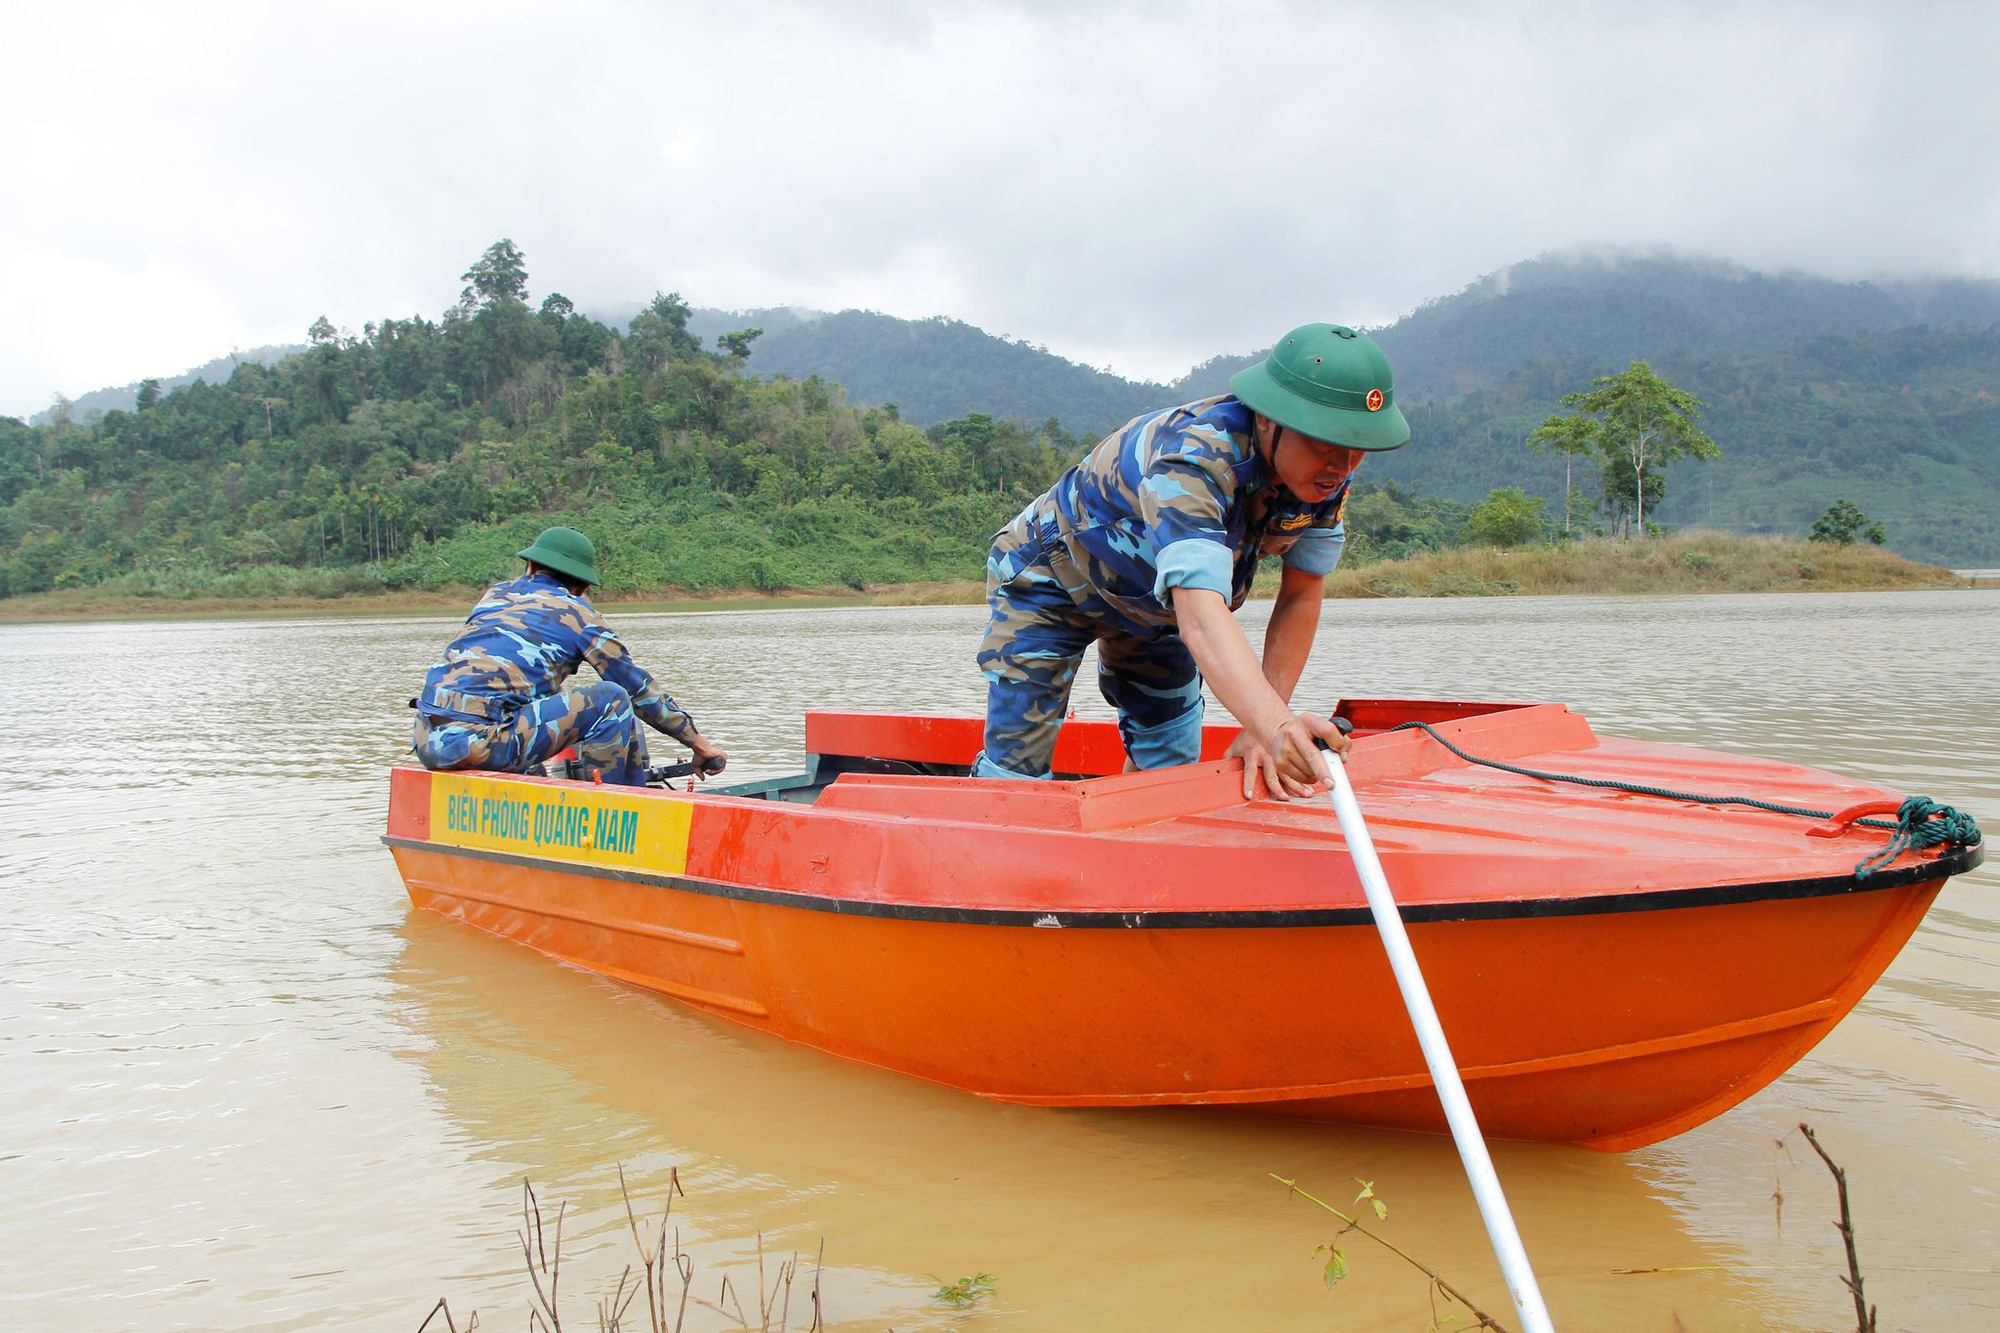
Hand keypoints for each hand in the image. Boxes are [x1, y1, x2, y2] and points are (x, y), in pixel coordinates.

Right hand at [689, 735, 727, 777]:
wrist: (700, 749)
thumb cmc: (697, 755)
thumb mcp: (696, 767)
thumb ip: (699, 774)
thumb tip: (703, 779)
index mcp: (713, 762)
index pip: (715, 770)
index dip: (710, 773)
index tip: (705, 772)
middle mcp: (717, 760)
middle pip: (718, 770)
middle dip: (712, 773)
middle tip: (707, 771)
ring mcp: (721, 758)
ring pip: (720, 769)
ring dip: (714, 772)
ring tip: (708, 770)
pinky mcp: (723, 756)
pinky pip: (723, 766)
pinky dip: (719, 769)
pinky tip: (713, 769)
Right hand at [1226, 712, 1348, 800]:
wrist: (1278, 732)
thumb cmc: (1305, 732)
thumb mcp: (1320, 727)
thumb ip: (1337, 738)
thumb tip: (1343, 757)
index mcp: (1308, 721)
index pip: (1326, 730)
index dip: (1337, 743)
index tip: (1342, 755)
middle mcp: (1294, 733)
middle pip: (1312, 755)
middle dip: (1323, 771)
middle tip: (1332, 784)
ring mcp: (1284, 749)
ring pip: (1307, 770)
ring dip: (1317, 775)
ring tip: (1317, 768)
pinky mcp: (1279, 762)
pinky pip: (1299, 778)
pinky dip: (1307, 779)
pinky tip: (1308, 772)